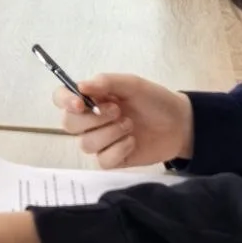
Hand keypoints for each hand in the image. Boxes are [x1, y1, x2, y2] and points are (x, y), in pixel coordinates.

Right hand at [54, 73, 193, 169]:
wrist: (179, 124)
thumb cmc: (154, 100)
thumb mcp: (132, 84)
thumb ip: (106, 82)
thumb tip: (80, 86)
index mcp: (92, 97)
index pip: (61, 98)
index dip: (65, 101)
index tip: (80, 103)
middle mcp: (91, 119)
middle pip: (69, 124)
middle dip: (93, 119)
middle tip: (118, 111)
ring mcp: (101, 141)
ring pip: (86, 144)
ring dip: (109, 134)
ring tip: (130, 125)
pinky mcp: (112, 159)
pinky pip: (103, 160)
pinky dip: (118, 150)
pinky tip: (132, 142)